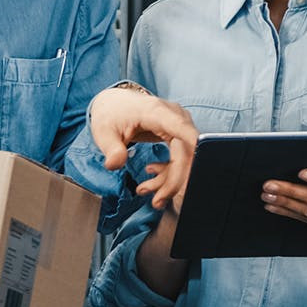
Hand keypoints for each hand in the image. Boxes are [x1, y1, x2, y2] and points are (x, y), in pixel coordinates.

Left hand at [88, 86, 197, 209]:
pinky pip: (182, 158)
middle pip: (186, 152)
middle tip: (157, 202)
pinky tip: (151, 178)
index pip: (181, 128)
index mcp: (156, 111)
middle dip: (174, 181)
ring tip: (145, 191)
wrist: (114, 104)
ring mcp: (179, 125)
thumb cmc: (111, 114)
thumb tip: (114, 165)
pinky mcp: (179, 134)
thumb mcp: (104, 132)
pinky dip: (170, 174)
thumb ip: (111, 149)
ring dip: (170, 181)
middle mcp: (175, 116)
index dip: (195, 146)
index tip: (202, 166)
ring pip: (186, 158)